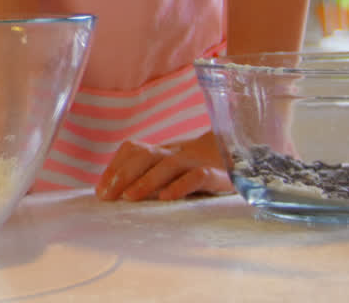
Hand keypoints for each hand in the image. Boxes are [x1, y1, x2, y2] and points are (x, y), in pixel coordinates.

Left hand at [96, 132, 233, 201]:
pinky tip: (166, 197)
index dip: (114, 167)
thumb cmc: (202, 171)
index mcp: (164, 151)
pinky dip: (180, 185)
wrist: (247, 159)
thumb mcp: (174, 173)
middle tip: (108, 196)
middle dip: (122, 174)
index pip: (133, 150)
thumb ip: (150, 178)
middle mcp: (177, 152)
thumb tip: (116, 195)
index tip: (101, 191)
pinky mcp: (217, 174)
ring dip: (145, 180)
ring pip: (167, 164)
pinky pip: (196, 176)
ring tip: (129, 197)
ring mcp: (196, 161)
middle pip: (145, 154)